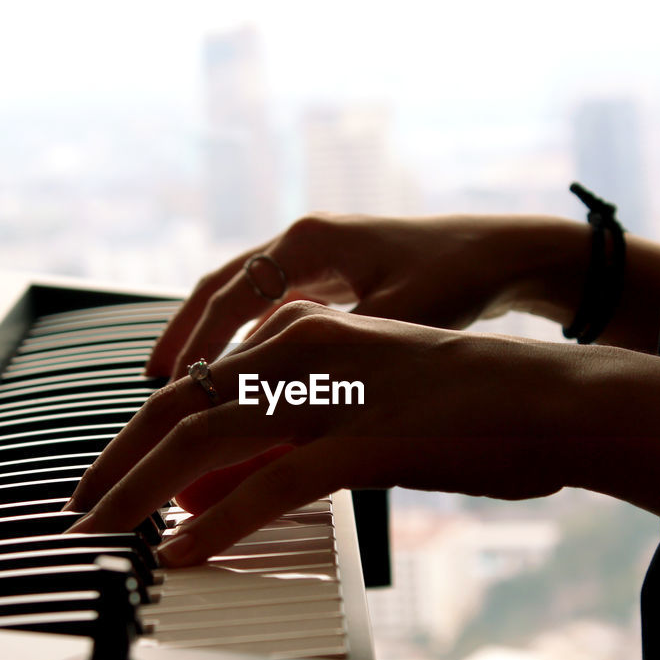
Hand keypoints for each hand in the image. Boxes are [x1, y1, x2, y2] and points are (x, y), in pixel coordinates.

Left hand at [67, 301, 586, 565]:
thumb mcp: (368, 407)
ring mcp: (333, 393)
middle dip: (117, 464)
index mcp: (305, 339)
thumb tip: (221, 485)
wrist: (553, 400)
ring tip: (103, 535)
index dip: (139, 436)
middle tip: (80, 512)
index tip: (108, 478)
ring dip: (141, 492)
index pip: (195, 386)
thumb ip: (292, 438)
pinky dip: (217, 522)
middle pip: (180, 407)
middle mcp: (306, 353)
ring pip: (206, 441)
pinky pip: (270, 486)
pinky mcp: (365, 440)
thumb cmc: (470, 409)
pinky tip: (183, 552)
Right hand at [145, 214, 590, 379]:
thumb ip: (336, 365)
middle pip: (221, 292)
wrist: (507, 255)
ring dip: (215, 343)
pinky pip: (274, 310)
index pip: (227, 295)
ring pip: (245, 302)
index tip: (166, 388)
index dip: (194, 345)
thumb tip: (279, 417)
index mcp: (309, 242)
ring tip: (184, 390)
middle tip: (152, 388)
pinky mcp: (336, 279)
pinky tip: (246, 381)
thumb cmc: (460, 280)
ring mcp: (318, 259)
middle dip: (185, 340)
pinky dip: (252, 344)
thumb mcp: (397, 322)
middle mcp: (304, 243)